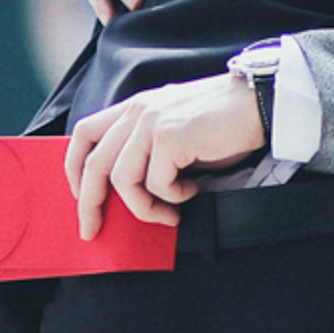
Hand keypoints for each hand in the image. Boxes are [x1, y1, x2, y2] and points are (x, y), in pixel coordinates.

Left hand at [66, 74, 266, 237]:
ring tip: (169, 212)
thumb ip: (148, 149)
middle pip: (93, 164)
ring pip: (123, 180)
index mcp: (135, 106)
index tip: (80, 197)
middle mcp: (138, 110)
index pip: (84, 133)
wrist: (260, 103)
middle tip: (94, 229)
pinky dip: (174, 196)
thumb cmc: (223, 122)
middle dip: (89, 204)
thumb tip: (129, 192)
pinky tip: (193, 188)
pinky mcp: (170, 137)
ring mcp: (152, 122)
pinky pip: (157, 184)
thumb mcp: (175, 130)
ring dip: (144, 207)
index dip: (73, 169)